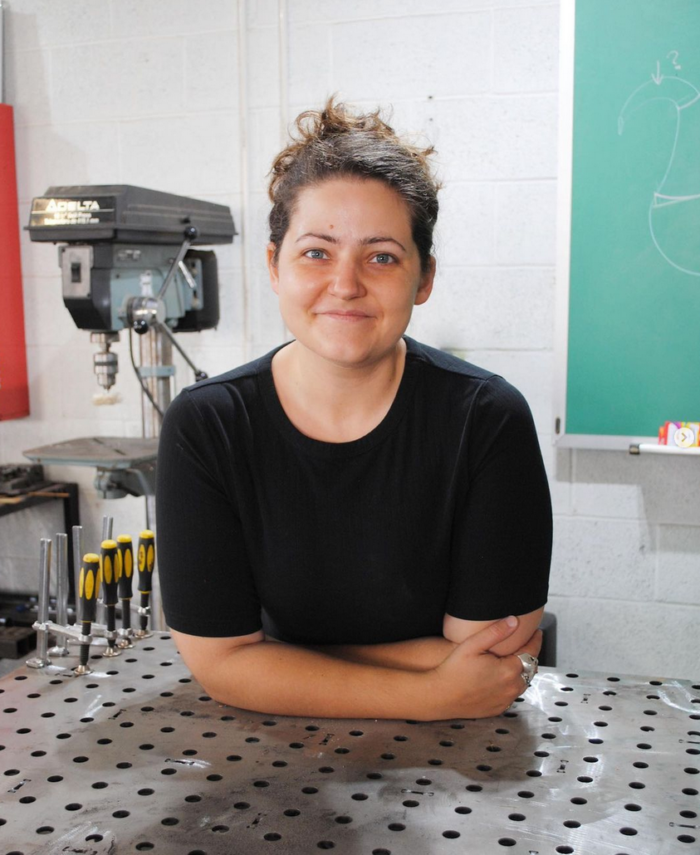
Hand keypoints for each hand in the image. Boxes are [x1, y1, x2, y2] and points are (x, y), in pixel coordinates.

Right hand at [422, 617, 542, 719]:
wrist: (439, 696)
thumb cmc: (453, 669)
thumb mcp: (472, 645)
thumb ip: (495, 632)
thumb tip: (514, 621)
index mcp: (508, 670)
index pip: (531, 652)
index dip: (535, 640)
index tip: (537, 631)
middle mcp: (511, 688)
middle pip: (529, 668)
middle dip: (529, 655)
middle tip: (525, 643)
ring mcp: (505, 700)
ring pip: (522, 682)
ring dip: (521, 671)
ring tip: (515, 658)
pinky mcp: (498, 708)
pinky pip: (511, 694)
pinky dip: (511, 685)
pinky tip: (502, 677)